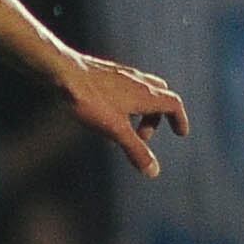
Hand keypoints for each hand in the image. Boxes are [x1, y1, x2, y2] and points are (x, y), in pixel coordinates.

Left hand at [57, 51, 188, 177]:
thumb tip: (154, 172)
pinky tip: (105, 113)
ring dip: (140, 111)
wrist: (63, 72)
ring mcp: (122, 74)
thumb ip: (135, 150)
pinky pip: (125, 87)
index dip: (179, 119)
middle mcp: (139, 80)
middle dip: (158, 118)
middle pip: (161, 97)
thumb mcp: (115, 130)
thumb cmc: (90, 100)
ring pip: (142, 90)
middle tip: (143, 138)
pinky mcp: (105, 72)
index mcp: (147, 94)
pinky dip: (125, 102)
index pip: (174, 104)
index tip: (180, 133)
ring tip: (123, 129)